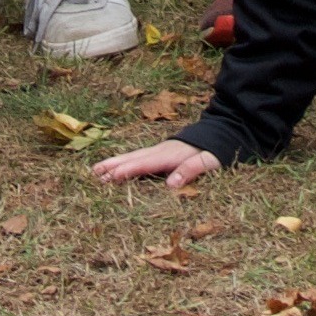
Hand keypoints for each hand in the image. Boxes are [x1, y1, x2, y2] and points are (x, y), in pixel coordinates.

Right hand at [92, 138, 221, 189]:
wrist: (222, 131)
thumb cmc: (215, 150)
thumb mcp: (208, 161)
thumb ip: (190, 170)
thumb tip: (170, 184)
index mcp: (170, 155)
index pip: (144, 164)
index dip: (127, 171)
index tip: (110, 177)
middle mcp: (160, 151)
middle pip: (132, 158)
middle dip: (112, 165)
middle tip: (93, 173)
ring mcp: (159, 151)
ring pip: (132, 157)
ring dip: (114, 163)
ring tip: (95, 170)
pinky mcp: (161, 153)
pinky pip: (137, 158)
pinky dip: (124, 162)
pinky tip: (116, 168)